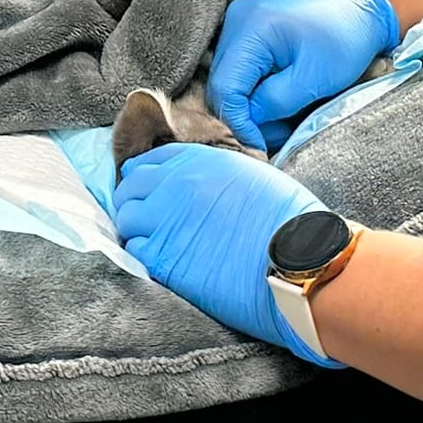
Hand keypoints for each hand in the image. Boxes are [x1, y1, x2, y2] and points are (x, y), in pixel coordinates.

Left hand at [113, 143, 340, 365]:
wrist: (296, 257)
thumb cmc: (289, 218)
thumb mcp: (252, 175)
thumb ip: (217, 175)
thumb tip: (203, 189)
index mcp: (197, 162)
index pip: (149, 162)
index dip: (143, 177)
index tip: (144, 188)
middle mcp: (174, 185)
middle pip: (130, 190)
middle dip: (133, 202)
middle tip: (144, 218)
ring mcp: (164, 221)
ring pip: (126, 220)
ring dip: (134, 229)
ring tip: (151, 242)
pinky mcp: (163, 259)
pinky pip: (134, 252)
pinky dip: (140, 255)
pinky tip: (158, 261)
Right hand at [206, 0, 401, 152]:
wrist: (362, 5)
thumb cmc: (345, 39)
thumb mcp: (313, 79)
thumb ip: (275, 103)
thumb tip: (249, 123)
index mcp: (252, 28)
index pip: (224, 87)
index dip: (238, 122)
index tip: (260, 145)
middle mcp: (236, 20)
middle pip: (221, 84)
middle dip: (245, 116)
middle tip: (276, 135)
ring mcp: (239, 22)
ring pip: (229, 79)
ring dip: (251, 106)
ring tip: (284, 118)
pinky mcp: (247, 30)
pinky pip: (240, 69)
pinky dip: (256, 90)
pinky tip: (279, 98)